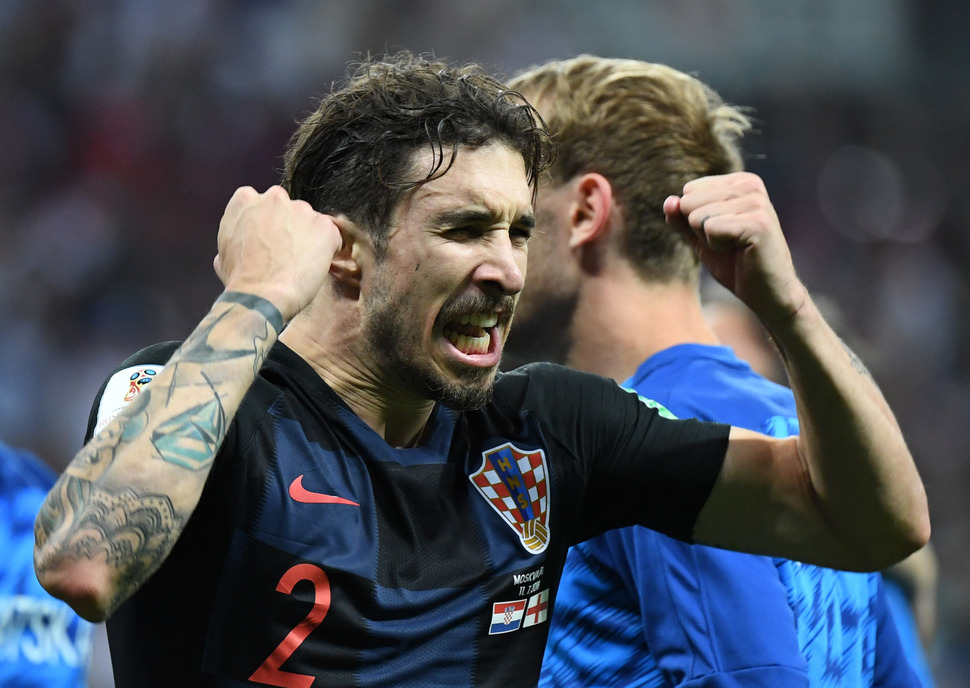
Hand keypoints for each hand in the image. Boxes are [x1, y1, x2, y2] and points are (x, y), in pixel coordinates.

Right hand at [213, 186, 341, 321]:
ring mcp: (301, 210)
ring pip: (311, 222)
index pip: (264, 204)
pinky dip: (328, 251)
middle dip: (291, 228)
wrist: (260, 296)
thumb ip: (236, 237)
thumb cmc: (240, 280)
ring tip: (301, 265)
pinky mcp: (324, 226)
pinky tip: (316, 268)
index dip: (269, 224)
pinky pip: (331, 237)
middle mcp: (275, 197)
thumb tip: (241, 244)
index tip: (270, 242)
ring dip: (310, 239)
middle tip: (288, 255)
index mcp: (246, 200)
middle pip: (290, 210)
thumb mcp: (223, 253)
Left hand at [663, 172, 806, 327]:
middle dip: (700, 230)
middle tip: (729, 243)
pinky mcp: (757, 222)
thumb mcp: (700, 237)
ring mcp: (756, 201)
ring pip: (697, 217)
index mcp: (739, 181)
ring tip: (735, 247)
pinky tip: (740, 251)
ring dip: (709, 240)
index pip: (689, 191)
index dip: (696, 220)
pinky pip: (711, 229)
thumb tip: (668, 200)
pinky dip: (717, 247)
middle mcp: (750, 185)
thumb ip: (681, 218)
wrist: (766, 292)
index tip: (723, 232)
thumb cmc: (735, 264)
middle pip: (689, 202)